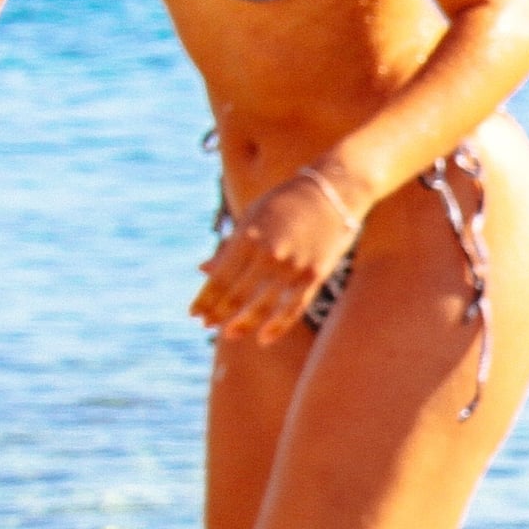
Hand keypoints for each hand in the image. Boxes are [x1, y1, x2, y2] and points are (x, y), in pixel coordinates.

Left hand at [192, 164, 365, 343]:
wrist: (335, 190)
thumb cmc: (287, 201)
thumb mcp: (252, 216)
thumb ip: (229, 246)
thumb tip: (203, 270)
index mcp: (248, 236)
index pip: (219, 278)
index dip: (205, 299)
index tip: (194, 314)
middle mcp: (269, 253)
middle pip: (237, 294)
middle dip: (218, 313)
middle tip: (206, 326)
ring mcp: (293, 265)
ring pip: (262, 305)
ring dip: (242, 324)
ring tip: (229, 335)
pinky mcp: (314, 274)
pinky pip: (293, 308)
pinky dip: (277, 326)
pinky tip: (264, 338)